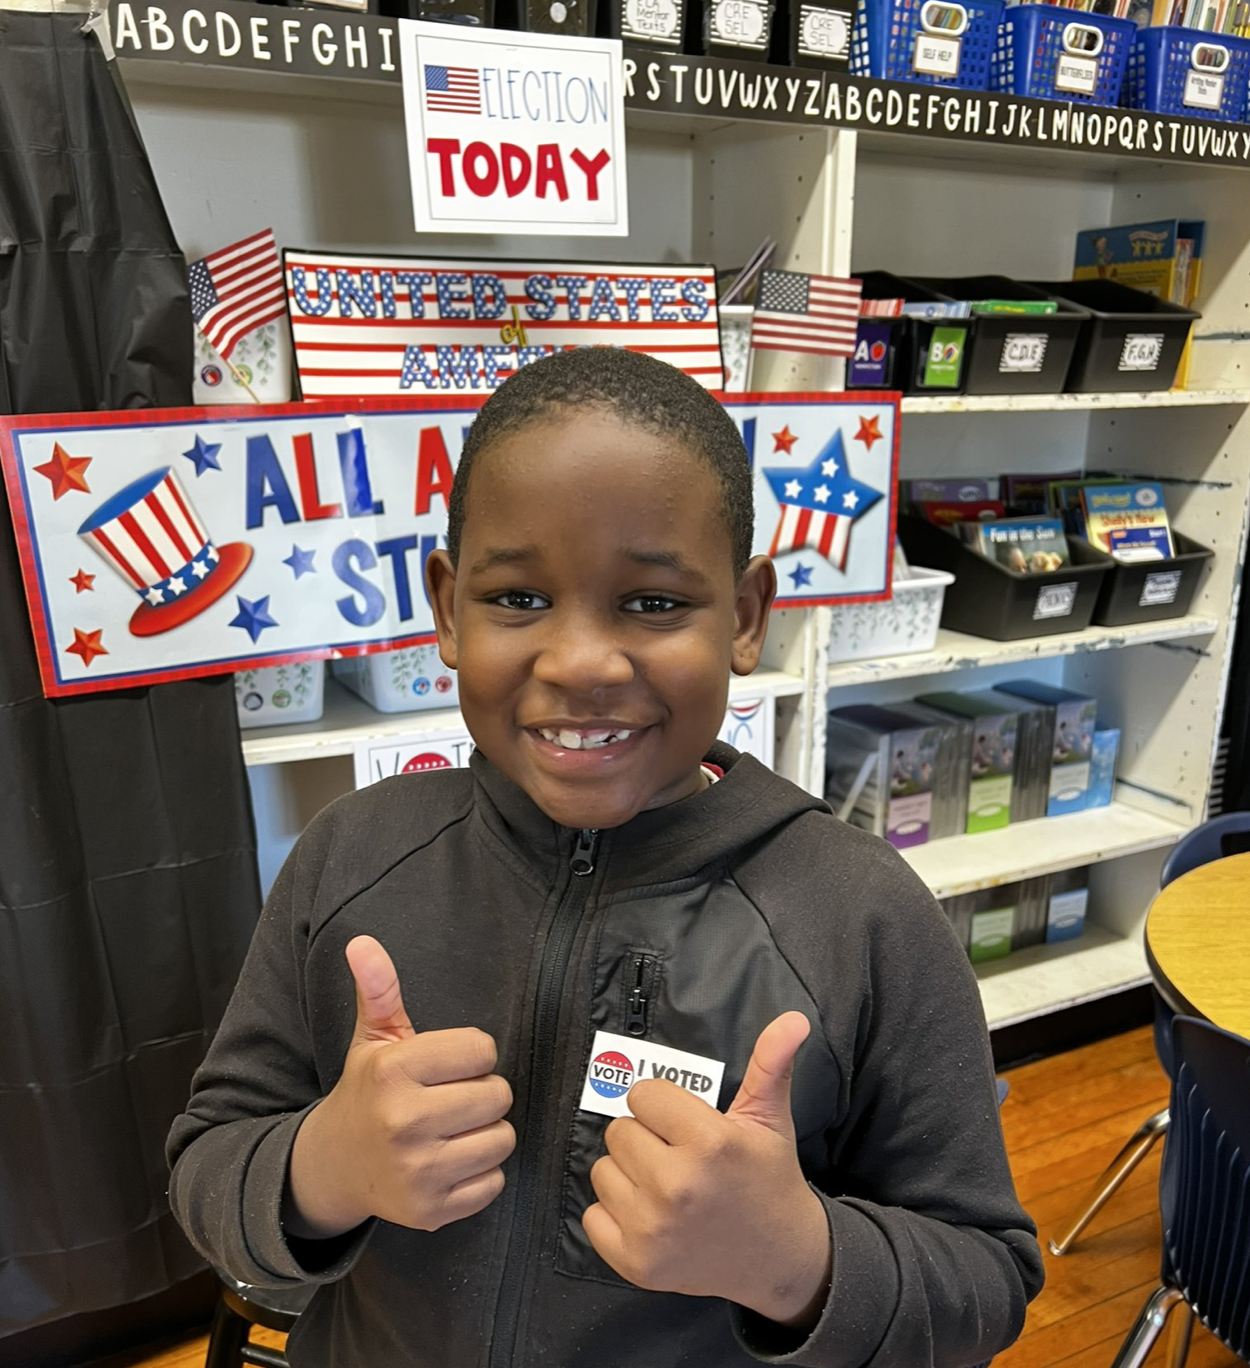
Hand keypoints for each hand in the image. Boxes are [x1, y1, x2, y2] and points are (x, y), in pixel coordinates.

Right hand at [283, 936, 514, 1239]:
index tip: (448, 1064)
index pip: (482, 1049)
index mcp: (393, 1072)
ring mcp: (418, 1173)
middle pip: (498, 1095)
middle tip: (451, 1098)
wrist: (334, 1166)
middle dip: (483, 1093)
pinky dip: (481, 1173)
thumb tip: (362, 942)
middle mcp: (404, 1123)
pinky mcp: (431, 1211)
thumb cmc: (366, 1092)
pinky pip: (494, 1182)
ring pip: (502, 1139)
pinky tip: (451, 1161)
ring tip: (453, 1129)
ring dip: (487, 1132)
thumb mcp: (372, 1039)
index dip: (472, 1054)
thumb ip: (379, 989)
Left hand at [582, 1012, 830, 1328]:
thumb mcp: (770, 1118)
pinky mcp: (637, 1263)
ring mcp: (653, 1229)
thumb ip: (771, 1063)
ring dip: (628, 1176)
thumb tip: (794, 1018)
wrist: (780, 1258)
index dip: (662, 1106)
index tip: (684, 1125)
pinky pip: (592, 1217)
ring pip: (601, 1171)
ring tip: (665, 1187)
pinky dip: (614, 1217)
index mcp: (709, 1142)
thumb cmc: (768, 1178)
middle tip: (676, 1157)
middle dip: (645, 1138)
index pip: (643, 1095)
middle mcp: (677, 1185)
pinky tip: (650, 1217)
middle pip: (618, 1131)